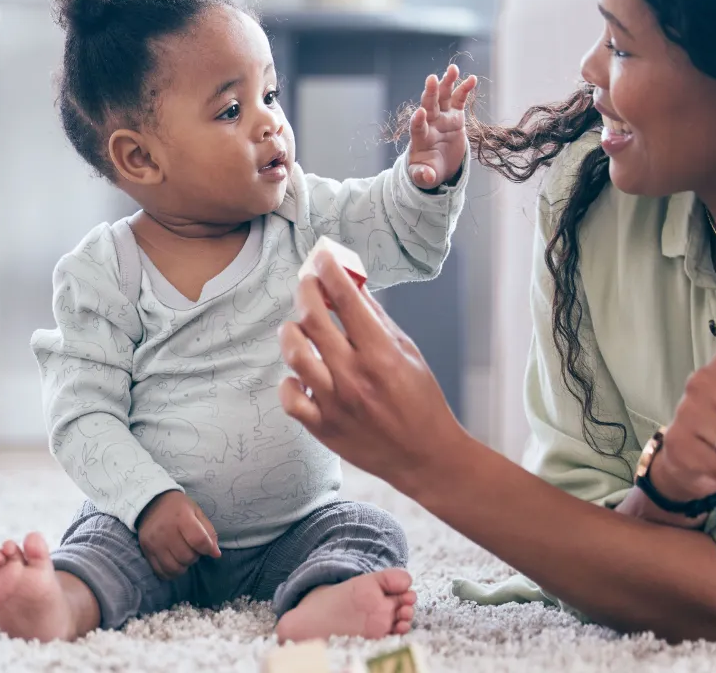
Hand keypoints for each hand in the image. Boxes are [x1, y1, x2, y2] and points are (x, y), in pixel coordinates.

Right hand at [135, 490, 220, 579]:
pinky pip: (161, 572)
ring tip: (183, 556)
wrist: (151, 503)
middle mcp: (165, 531)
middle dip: (194, 557)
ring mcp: (154, 542)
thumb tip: (215, 553)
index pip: (198, 541)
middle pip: (187, 557)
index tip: (208, 549)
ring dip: (183, 566)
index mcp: (181, 517)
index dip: (208, 549)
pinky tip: (173, 562)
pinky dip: (171, 572)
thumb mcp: (196, 512)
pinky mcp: (146, 551)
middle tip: (192, 549)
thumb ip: (208, 532)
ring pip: (174, 568)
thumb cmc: (178, 508)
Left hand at [276, 250, 465, 491]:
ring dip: (292, 332)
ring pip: (294, 354)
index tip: (322, 258)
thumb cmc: (421, 402)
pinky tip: (301, 375)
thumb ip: (377, 320)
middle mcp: (355, 376)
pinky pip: (290, 397)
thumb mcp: (408, 353)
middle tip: (308, 285)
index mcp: (382, 354)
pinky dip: (290, 381)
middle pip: (313, 320)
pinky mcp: (323, 427)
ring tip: (299, 328)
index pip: (346, 299)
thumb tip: (353, 286)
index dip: (330, 271)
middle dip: (306, 292)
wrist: (425, 457)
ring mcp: (336, 403)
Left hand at [407, 63, 476, 188]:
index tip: (419, 113)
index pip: (417, 127)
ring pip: (444, 96)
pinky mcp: (455, 117)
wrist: (438, 166)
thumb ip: (423, 176)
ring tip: (453, 68)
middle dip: (430, 92)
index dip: (418, 121)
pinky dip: (464, 89)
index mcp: (420, 138)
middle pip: (429, 105)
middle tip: (431, 78)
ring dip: (447, 82)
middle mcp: (430, 123)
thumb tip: (425, 176)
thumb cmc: (428, 171)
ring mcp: (443, 118)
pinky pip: (459, 100)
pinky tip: (472, 78)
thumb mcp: (425, 177)